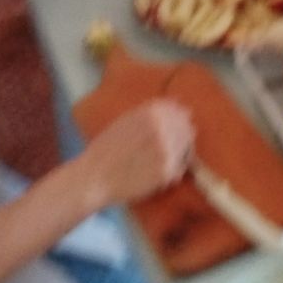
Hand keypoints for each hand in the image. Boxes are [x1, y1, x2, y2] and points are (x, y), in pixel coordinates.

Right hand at [77, 99, 194, 208]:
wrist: (94, 177)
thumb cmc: (108, 148)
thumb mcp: (127, 120)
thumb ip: (154, 111)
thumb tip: (182, 105)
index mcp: (152, 112)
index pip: (182, 113)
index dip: (176, 123)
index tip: (165, 132)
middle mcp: (162, 128)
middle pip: (188, 130)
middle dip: (179, 138)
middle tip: (158, 150)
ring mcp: (167, 150)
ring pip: (187, 149)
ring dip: (177, 154)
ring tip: (154, 161)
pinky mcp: (167, 172)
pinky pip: (180, 168)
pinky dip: (171, 171)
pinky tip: (153, 172)